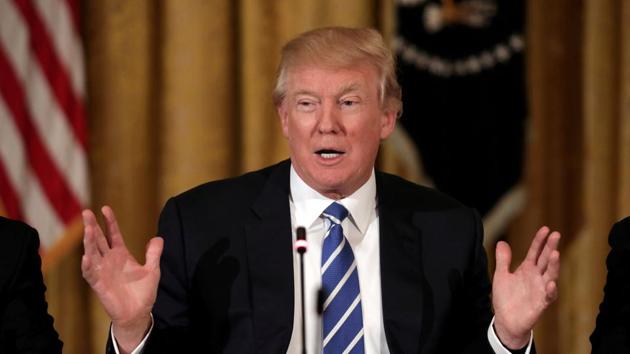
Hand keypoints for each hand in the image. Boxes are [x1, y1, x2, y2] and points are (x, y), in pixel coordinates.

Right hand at [81, 206, 162, 352]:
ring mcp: (102, 271)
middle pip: (98, 239)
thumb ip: (153, 254)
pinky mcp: (98, 284)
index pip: (113, 234)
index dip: (109, 222)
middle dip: (92, 226)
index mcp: (121, 254)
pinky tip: (86, 256)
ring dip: (88, 241)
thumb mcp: (152, 269)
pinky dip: (87, 265)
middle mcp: (109, 260)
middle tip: (86, 212)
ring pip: (92, 252)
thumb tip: (158, 238)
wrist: (138, 312)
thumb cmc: (143, 292)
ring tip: (87, 229)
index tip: (105, 208)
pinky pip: (90, 273)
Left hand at [492, 226, 560, 348]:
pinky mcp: (540, 304)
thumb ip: (503, 260)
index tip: (545, 228)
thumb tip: (502, 242)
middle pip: (545, 260)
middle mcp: (536, 277)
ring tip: (555, 254)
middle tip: (556, 234)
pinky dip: (550, 290)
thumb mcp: (501, 275)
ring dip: (553, 266)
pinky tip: (550, 283)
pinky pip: (548, 297)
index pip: (535, 252)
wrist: (506, 320)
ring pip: (550, 276)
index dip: (540, 241)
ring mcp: (540, 290)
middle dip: (550, 247)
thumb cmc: (506, 298)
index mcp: (527, 269)